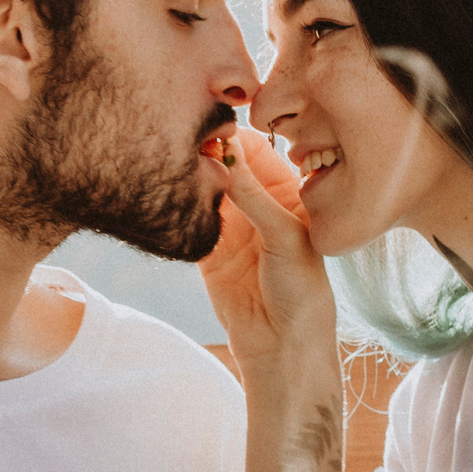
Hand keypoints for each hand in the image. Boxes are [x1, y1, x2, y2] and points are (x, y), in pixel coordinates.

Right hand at [199, 125, 335, 367]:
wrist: (282, 348)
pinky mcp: (207, 249)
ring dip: (191, 175)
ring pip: (205, 188)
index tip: (211, 123)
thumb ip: (253, 194)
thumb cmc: (302, 291)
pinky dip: (179, 206)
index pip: (256, 151)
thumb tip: (226, 150)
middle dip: (208, 150)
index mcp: (286, 194)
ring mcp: (231, 226)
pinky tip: (169, 194)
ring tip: (175, 163)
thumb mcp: (284, 235)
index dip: (234, 137)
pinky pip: (189, 217)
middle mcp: (257, 205)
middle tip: (186, 140)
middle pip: (226, 165)